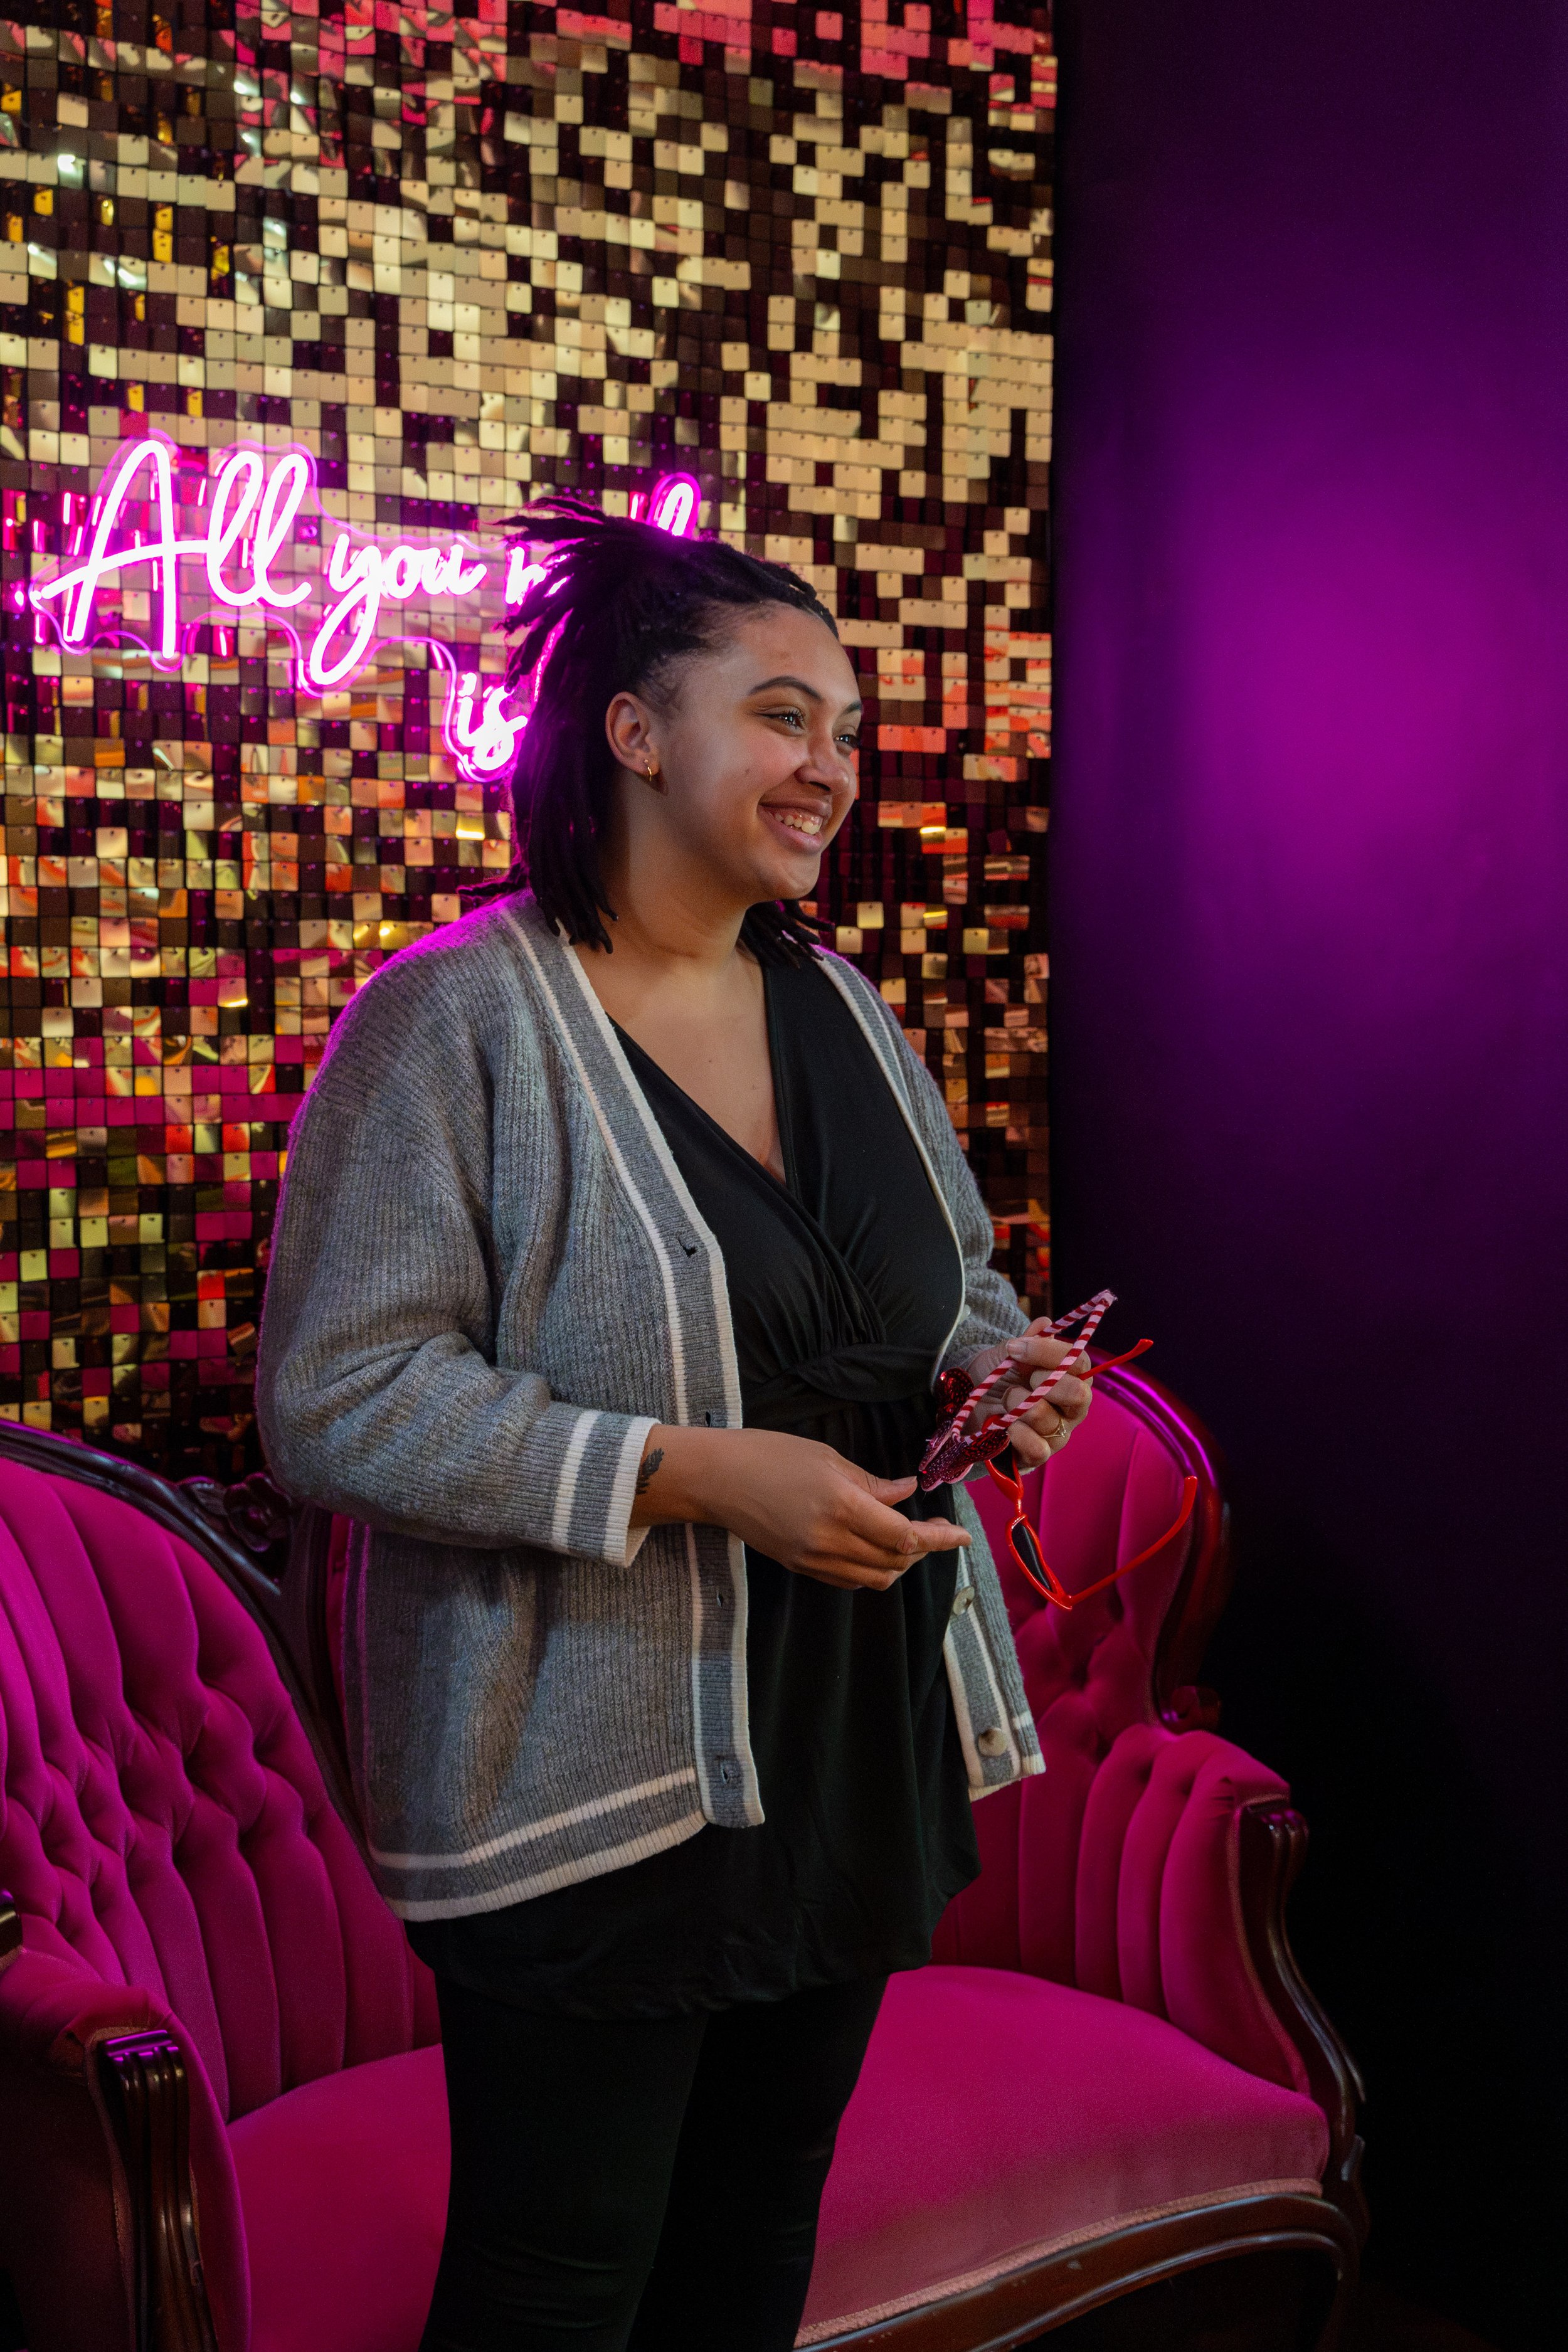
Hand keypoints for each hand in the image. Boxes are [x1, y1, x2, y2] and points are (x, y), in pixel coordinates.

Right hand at [630, 1425, 969, 1591]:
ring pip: (875, 1577)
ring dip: (900, 1563)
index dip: (941, 1539)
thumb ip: (873, 1483)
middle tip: (940, 1530)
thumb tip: (908, 1493)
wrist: (718, 1479)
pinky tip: (875, 1547)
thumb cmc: (769, 1454)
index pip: (905, 1536)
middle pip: (896, 1562)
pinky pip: (849, 1579)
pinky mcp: (800, 1567)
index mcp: (842, 1505)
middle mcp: (830, 1540)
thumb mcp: (828, 1459)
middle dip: (925, 1549)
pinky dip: (872, 1568)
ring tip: (908, 1539)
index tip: (963, 1536)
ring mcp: (814, 1559)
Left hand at [960, 1320, 1092, 1469]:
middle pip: (1079, 1396)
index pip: (1079, 1363)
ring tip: (1005, 1399)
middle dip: (1046, 1383)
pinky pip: (1038, 1449)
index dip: (1050, 1353)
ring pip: (1050, 1420)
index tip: (1017, 1348)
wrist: (966, 1405)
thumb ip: (1026, 1342)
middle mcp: (1071, 1408)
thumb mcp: (1005, 1355)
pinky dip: (1019, 1434)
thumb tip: (1045, 1324)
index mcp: (1070, 1378)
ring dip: (1020, 1406)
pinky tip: (1004, 1426)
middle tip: (1022, 1379)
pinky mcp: (1038, 1457)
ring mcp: (1057, 1434)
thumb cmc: (995, 1377)